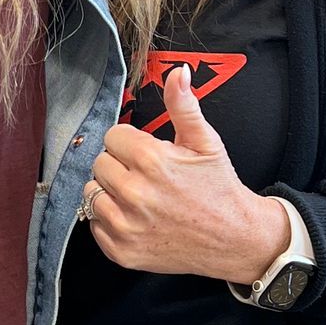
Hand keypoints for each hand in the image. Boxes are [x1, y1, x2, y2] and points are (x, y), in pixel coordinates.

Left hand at [84, 66, 291, 282]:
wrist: (234, 239)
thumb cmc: (218, 189)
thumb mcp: (206, 142)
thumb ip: (184, 106)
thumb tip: (177, 73)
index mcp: (152, 161)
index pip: (113, 136)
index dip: (131, 142)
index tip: (147, 154)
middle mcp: (135, 194)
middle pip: (99, 163)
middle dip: (120, 166)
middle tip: (146, 176)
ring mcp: (126, 225)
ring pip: (91, 193)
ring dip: (110, 192)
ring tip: (139, 197)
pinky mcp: (121, 250)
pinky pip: (94, 224)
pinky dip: (109, 220)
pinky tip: (135, 218)